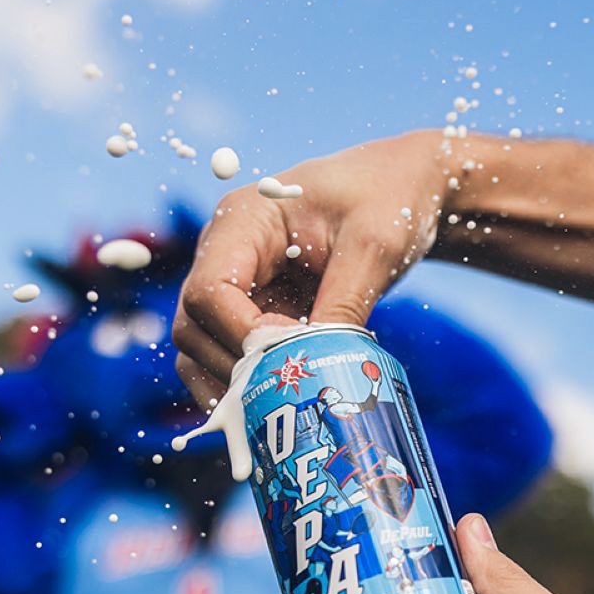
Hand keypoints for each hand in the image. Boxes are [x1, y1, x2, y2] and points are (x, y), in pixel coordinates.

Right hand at [172, 130, 454, 407]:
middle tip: (295, 390)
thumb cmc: (386, 197)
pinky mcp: (251, 311)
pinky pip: (228, 358)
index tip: (292, 358)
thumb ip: (344, 301)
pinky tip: (284, 404)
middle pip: (192, 327)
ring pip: (200, 351)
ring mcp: (233, 285)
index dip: (241, 336)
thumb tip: (319, 366)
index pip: (208, 291)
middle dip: (236, 367)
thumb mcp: (375, 245)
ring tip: (287, 406)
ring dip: (235, 386)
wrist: (400, 187)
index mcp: (242, 221)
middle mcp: (224, 253)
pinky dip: (247, 387)